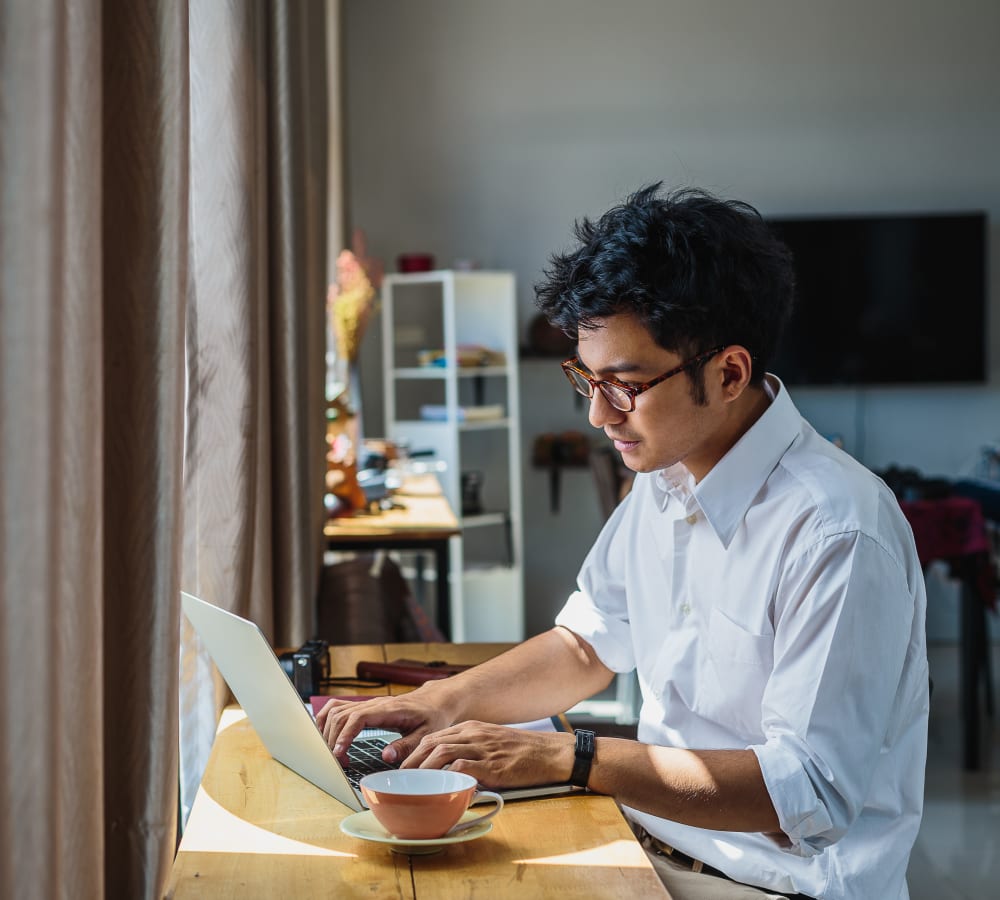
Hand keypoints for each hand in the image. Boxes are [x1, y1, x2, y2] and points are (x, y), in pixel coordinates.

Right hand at [316, 693, 450, 763]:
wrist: (434, 701)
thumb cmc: (432, 717)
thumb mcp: (426, 734)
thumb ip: (406, 746)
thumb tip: (386, 757)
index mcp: (389, 709)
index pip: (358, 717)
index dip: (345, 735)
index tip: (338, 753)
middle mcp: (375, 704)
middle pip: (342, 715)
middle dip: (333, 738)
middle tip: (336, 762)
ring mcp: (368, 704)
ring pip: (337, 709)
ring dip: (328, 730)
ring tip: (329, 752)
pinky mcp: (365, 707)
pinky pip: (339, 707)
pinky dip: (328, 719)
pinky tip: (327, 735)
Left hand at [401, 721, 574, 788]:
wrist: (550, 753)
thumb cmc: (522, 752)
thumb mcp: (492, 743)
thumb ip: (471, 750)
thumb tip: (449, 768)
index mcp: (472, 728)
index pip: (435, 736)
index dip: (415, 751)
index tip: (403, 767)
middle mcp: (474, 734)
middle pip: (433, 742)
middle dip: (412, 761)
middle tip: (399, 778)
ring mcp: (483, 748)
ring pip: (443, 753)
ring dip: (423, 769)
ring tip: (412, 784)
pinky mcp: (493, 765)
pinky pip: (464, 768)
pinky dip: (449, 777)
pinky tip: (440, 788)